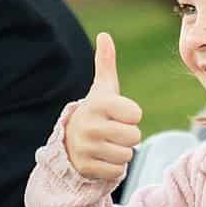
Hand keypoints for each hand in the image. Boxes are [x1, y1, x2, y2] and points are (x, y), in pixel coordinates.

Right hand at [65, 32, 145, 182]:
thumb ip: (106, 62)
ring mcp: (86, 148)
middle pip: (134, 137)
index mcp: (98, 104)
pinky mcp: (86, 167)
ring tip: (107, 145)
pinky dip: (113, 167)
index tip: (117, 115)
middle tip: (113, 132)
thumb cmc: (96, 112)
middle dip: (128, 137)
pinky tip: (101, 158)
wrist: (70, 141)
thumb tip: (104, 35)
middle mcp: (89, 126)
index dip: (131, 115)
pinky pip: (117, 171)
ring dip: (121, 152)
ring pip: (126, 156)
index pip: (136, 114)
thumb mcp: (103, 89)